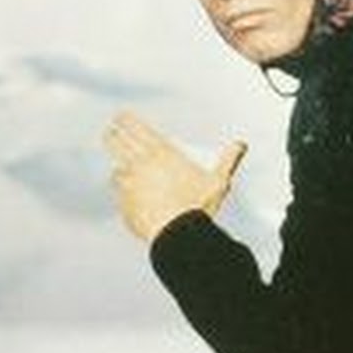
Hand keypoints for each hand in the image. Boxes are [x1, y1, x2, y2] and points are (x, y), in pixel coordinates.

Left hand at [103, 111, 246, 241]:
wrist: (178, 235)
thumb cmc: (198, 206)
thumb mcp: (219, 181)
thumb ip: (228, 160)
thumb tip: (241, 144)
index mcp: (160, 152)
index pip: (134, 127)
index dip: (124, 119)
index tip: (119, 116)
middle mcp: (139, 164)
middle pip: (116, 142)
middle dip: (112, 135)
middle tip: (111, 133)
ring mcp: (128, 186)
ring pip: (116, 169)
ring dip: (118, 166)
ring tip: (121, 167)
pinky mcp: (124, 205)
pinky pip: (120, 195)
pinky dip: (123, 193)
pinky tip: (129, 196)